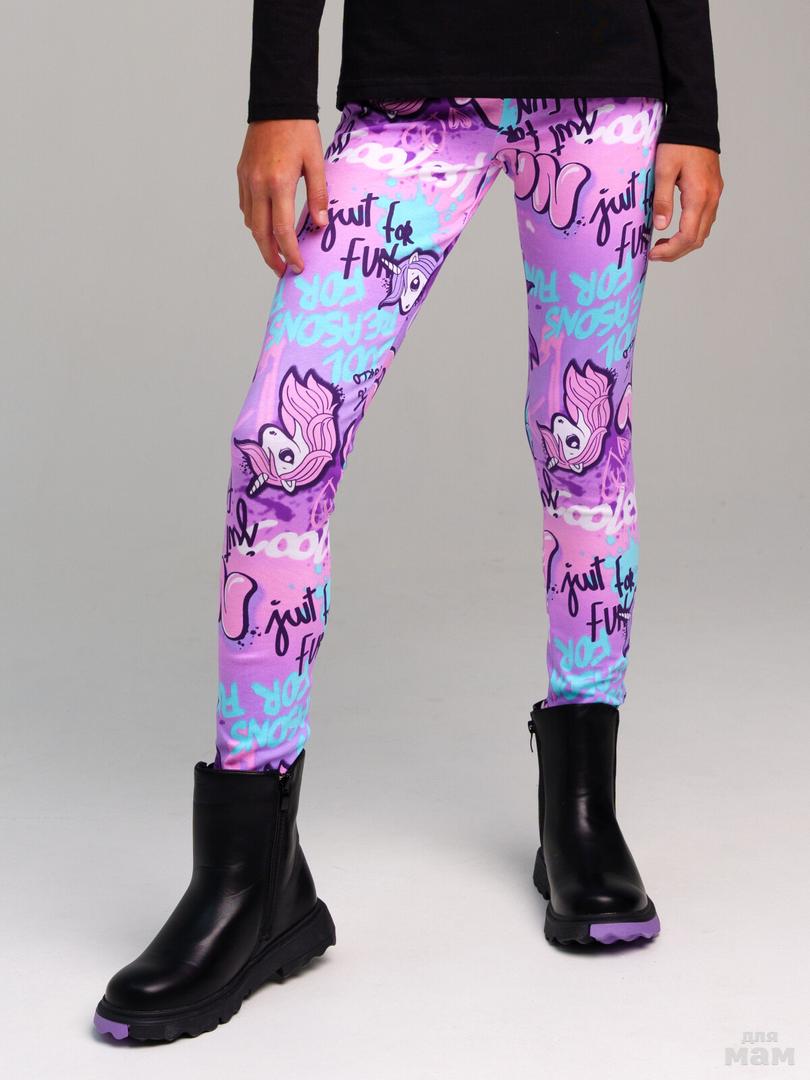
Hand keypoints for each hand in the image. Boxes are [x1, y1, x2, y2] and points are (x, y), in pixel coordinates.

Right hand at [237, 119, 328, 275]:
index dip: (290, 253)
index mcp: (278, 183)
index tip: (297, 267)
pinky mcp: (242, 174)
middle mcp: (257, 184)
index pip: (281, 230)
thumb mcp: (316, 162)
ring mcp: (246, 180)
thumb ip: (318, 195)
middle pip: (260, 234)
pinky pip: (246, 207)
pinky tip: (268, 225)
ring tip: (278, 251)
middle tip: (283, 271)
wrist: (276, 103)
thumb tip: (319, 225)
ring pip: (251, 222)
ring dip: (262, 240)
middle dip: (271, 257)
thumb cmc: (300, 130)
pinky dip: (256, 222)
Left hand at [649, 144, 723, 262]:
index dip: (670, 251)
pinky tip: (675, 229)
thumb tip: (661, 227)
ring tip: (662, 244)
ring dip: (684, 243)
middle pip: (697, 239)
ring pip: (703, 232)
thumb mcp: (663, 169)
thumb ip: (663, 199)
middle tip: (655, 254)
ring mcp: (715, 195)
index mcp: (699, 196)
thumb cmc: (678, 143)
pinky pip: (705, 220)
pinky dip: (691, 232)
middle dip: (676, 252)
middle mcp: (711, 199)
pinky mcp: (713, 191)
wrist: (696, 121)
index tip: (652, 254)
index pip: (688, 236)